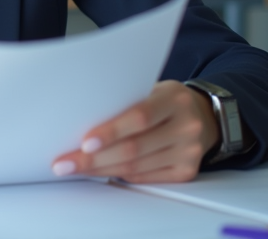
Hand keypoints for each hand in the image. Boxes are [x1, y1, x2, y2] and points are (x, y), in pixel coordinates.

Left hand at [50, 80, 219, 183]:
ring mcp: (188, 152)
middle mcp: (186, 126)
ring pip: (135, 168)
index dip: (111, 131)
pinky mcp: (186, 171)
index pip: (140, 117)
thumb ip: (125, 102)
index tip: (83, 142)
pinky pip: (144, 178)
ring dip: (100, 170)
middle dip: (93, 159)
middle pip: (134, 148)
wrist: (202, 116)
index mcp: (175, 99)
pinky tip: (100, 172)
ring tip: (75, 169)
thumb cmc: (165, 101)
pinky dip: (119, 176)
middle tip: (65, 163)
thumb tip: (82, 121)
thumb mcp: (151, 89)